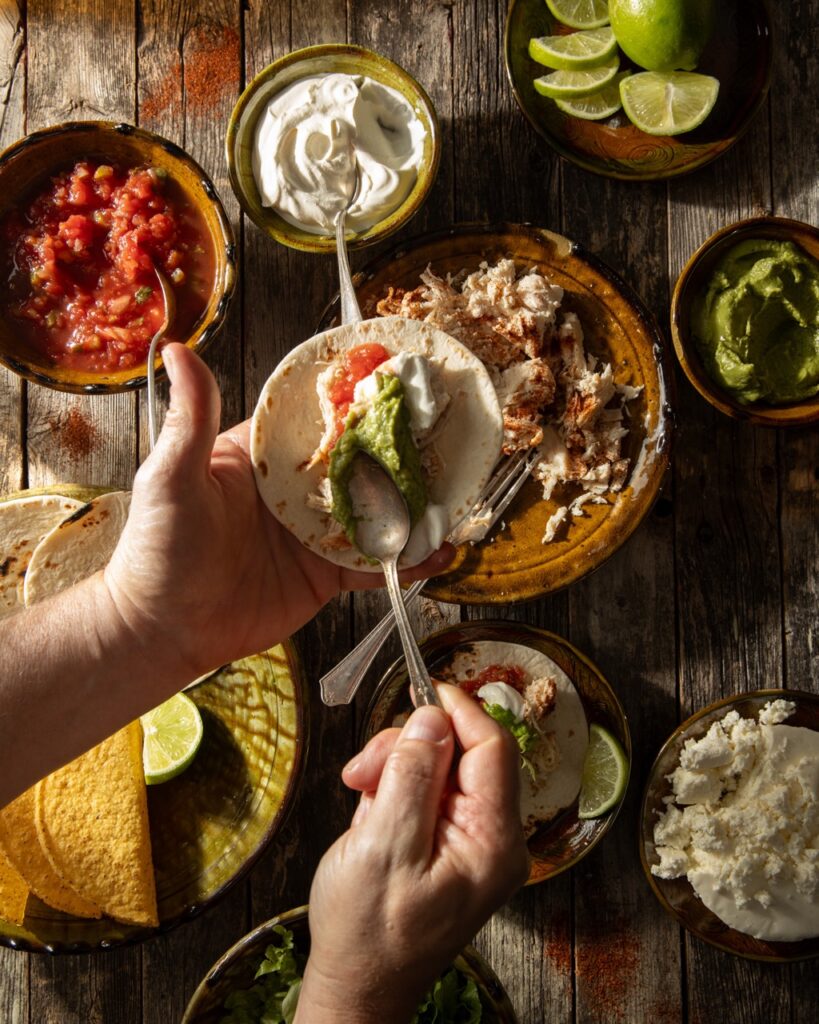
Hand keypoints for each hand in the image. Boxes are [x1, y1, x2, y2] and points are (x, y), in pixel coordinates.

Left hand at [104, 344, 452, 680]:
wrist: (164, 630)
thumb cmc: (158, 549)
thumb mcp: (172, 476)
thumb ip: (192, 418)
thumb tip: (177, 349)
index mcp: (263, 458)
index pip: (316, 421)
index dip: (355, 401)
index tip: (395, 379)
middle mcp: (295, 490)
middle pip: (359, 463)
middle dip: (401, 450)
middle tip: (445, 434)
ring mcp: (315, 533)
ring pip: (377, 511)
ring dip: (415, 502)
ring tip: (456, 491)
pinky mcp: (326, 575)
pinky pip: (376, 562)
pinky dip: (410, 558)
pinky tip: (441, 551)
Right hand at [295, 684, 528, 1023]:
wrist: (356, 985)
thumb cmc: (368, 934)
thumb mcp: (383, 847)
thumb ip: (412, 777)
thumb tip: (432, 718)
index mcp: (493, 841)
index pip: (493, 748)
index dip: (459, 711)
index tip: (423, 687)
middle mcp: (492, 838)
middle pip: (461, 753)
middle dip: (409, 748)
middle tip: (363, 768)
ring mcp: (470, 841)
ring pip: (439, 767)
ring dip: (394, 767)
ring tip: (359, 795)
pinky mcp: (447, 843)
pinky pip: (425, 791)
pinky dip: (393, 789)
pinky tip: (369, 814)